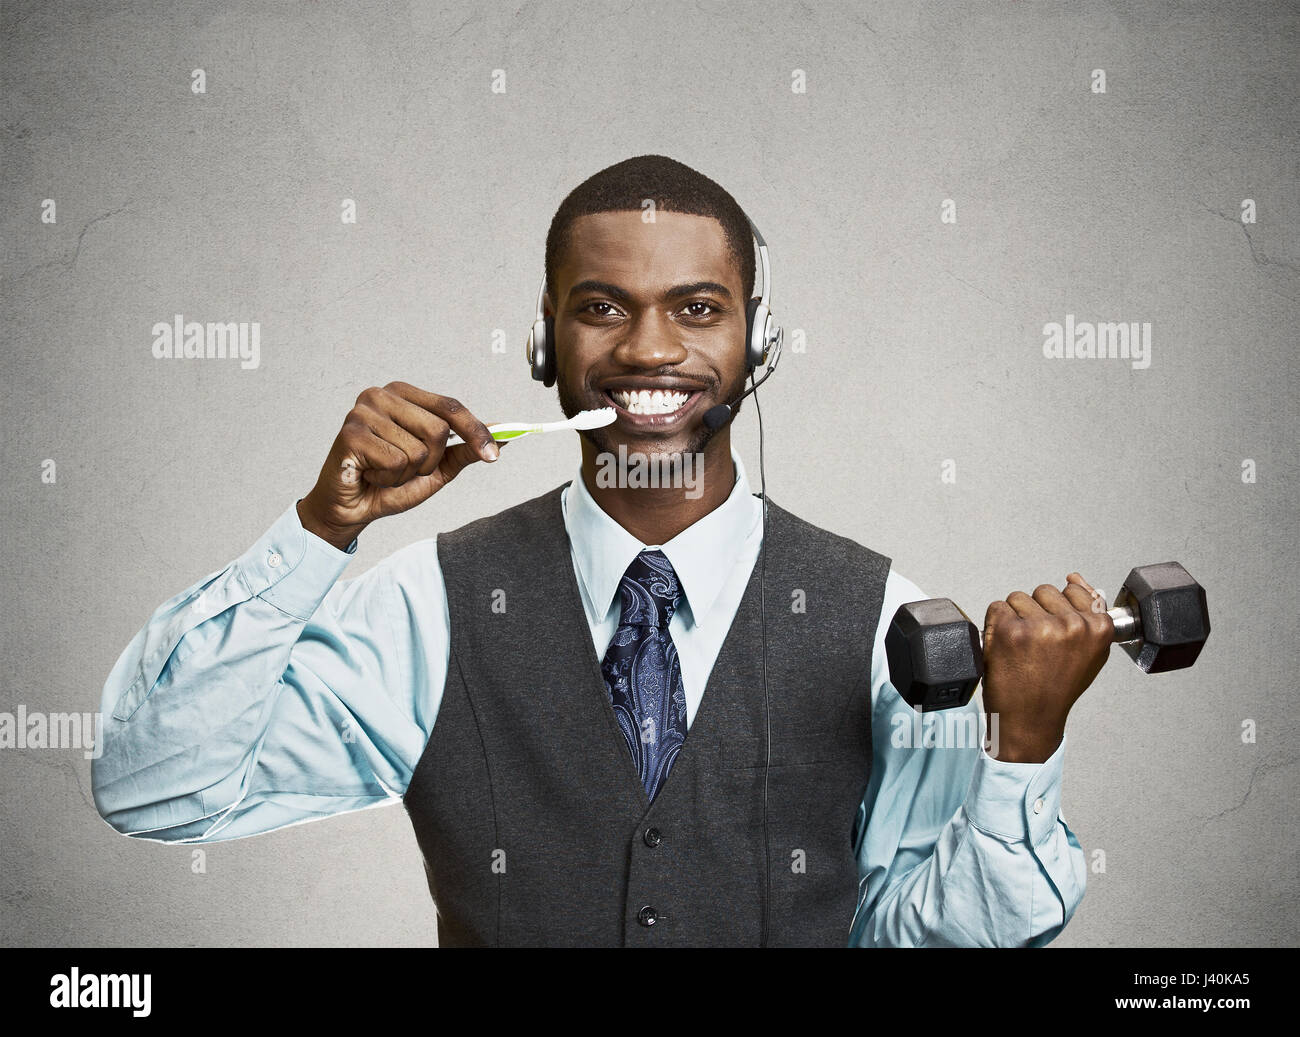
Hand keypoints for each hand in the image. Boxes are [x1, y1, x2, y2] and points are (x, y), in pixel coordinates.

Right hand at [297, 382, 503, 549]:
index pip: (451, 407)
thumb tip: (503, 435)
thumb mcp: (437, 468)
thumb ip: (465, 450)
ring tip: (385, 471)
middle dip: (431, 461)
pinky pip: (396, 461)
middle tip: (406, 468)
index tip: (494, 454)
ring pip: (419, 449)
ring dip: (408, 473)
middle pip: (439, 429)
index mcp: (404, 395)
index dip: (476, 431)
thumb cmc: (389, 483)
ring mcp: (364, 411)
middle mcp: (382, 395)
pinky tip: (371, 474)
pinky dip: (389, 477)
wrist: (352, 508)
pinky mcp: (351, 432)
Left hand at [980, 573, 1113, 762]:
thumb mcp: (1089, 651)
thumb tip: (1075, 578)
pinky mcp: (1009, 630)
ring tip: (1022, 649)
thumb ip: (1088, 612)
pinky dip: (995, 626)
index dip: (1057, 612)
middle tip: (1037, 646)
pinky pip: (997, 607)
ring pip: (1018, 598)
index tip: (1055, 635)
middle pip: (1043, 591)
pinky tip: (1007, 649)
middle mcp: (1072, 625)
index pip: (1071, 590)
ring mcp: (1039, 627)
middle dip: (1036, 613)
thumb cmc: (1056, 686)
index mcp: (1098, 627)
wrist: (1029, 719)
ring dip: (1015, 619)